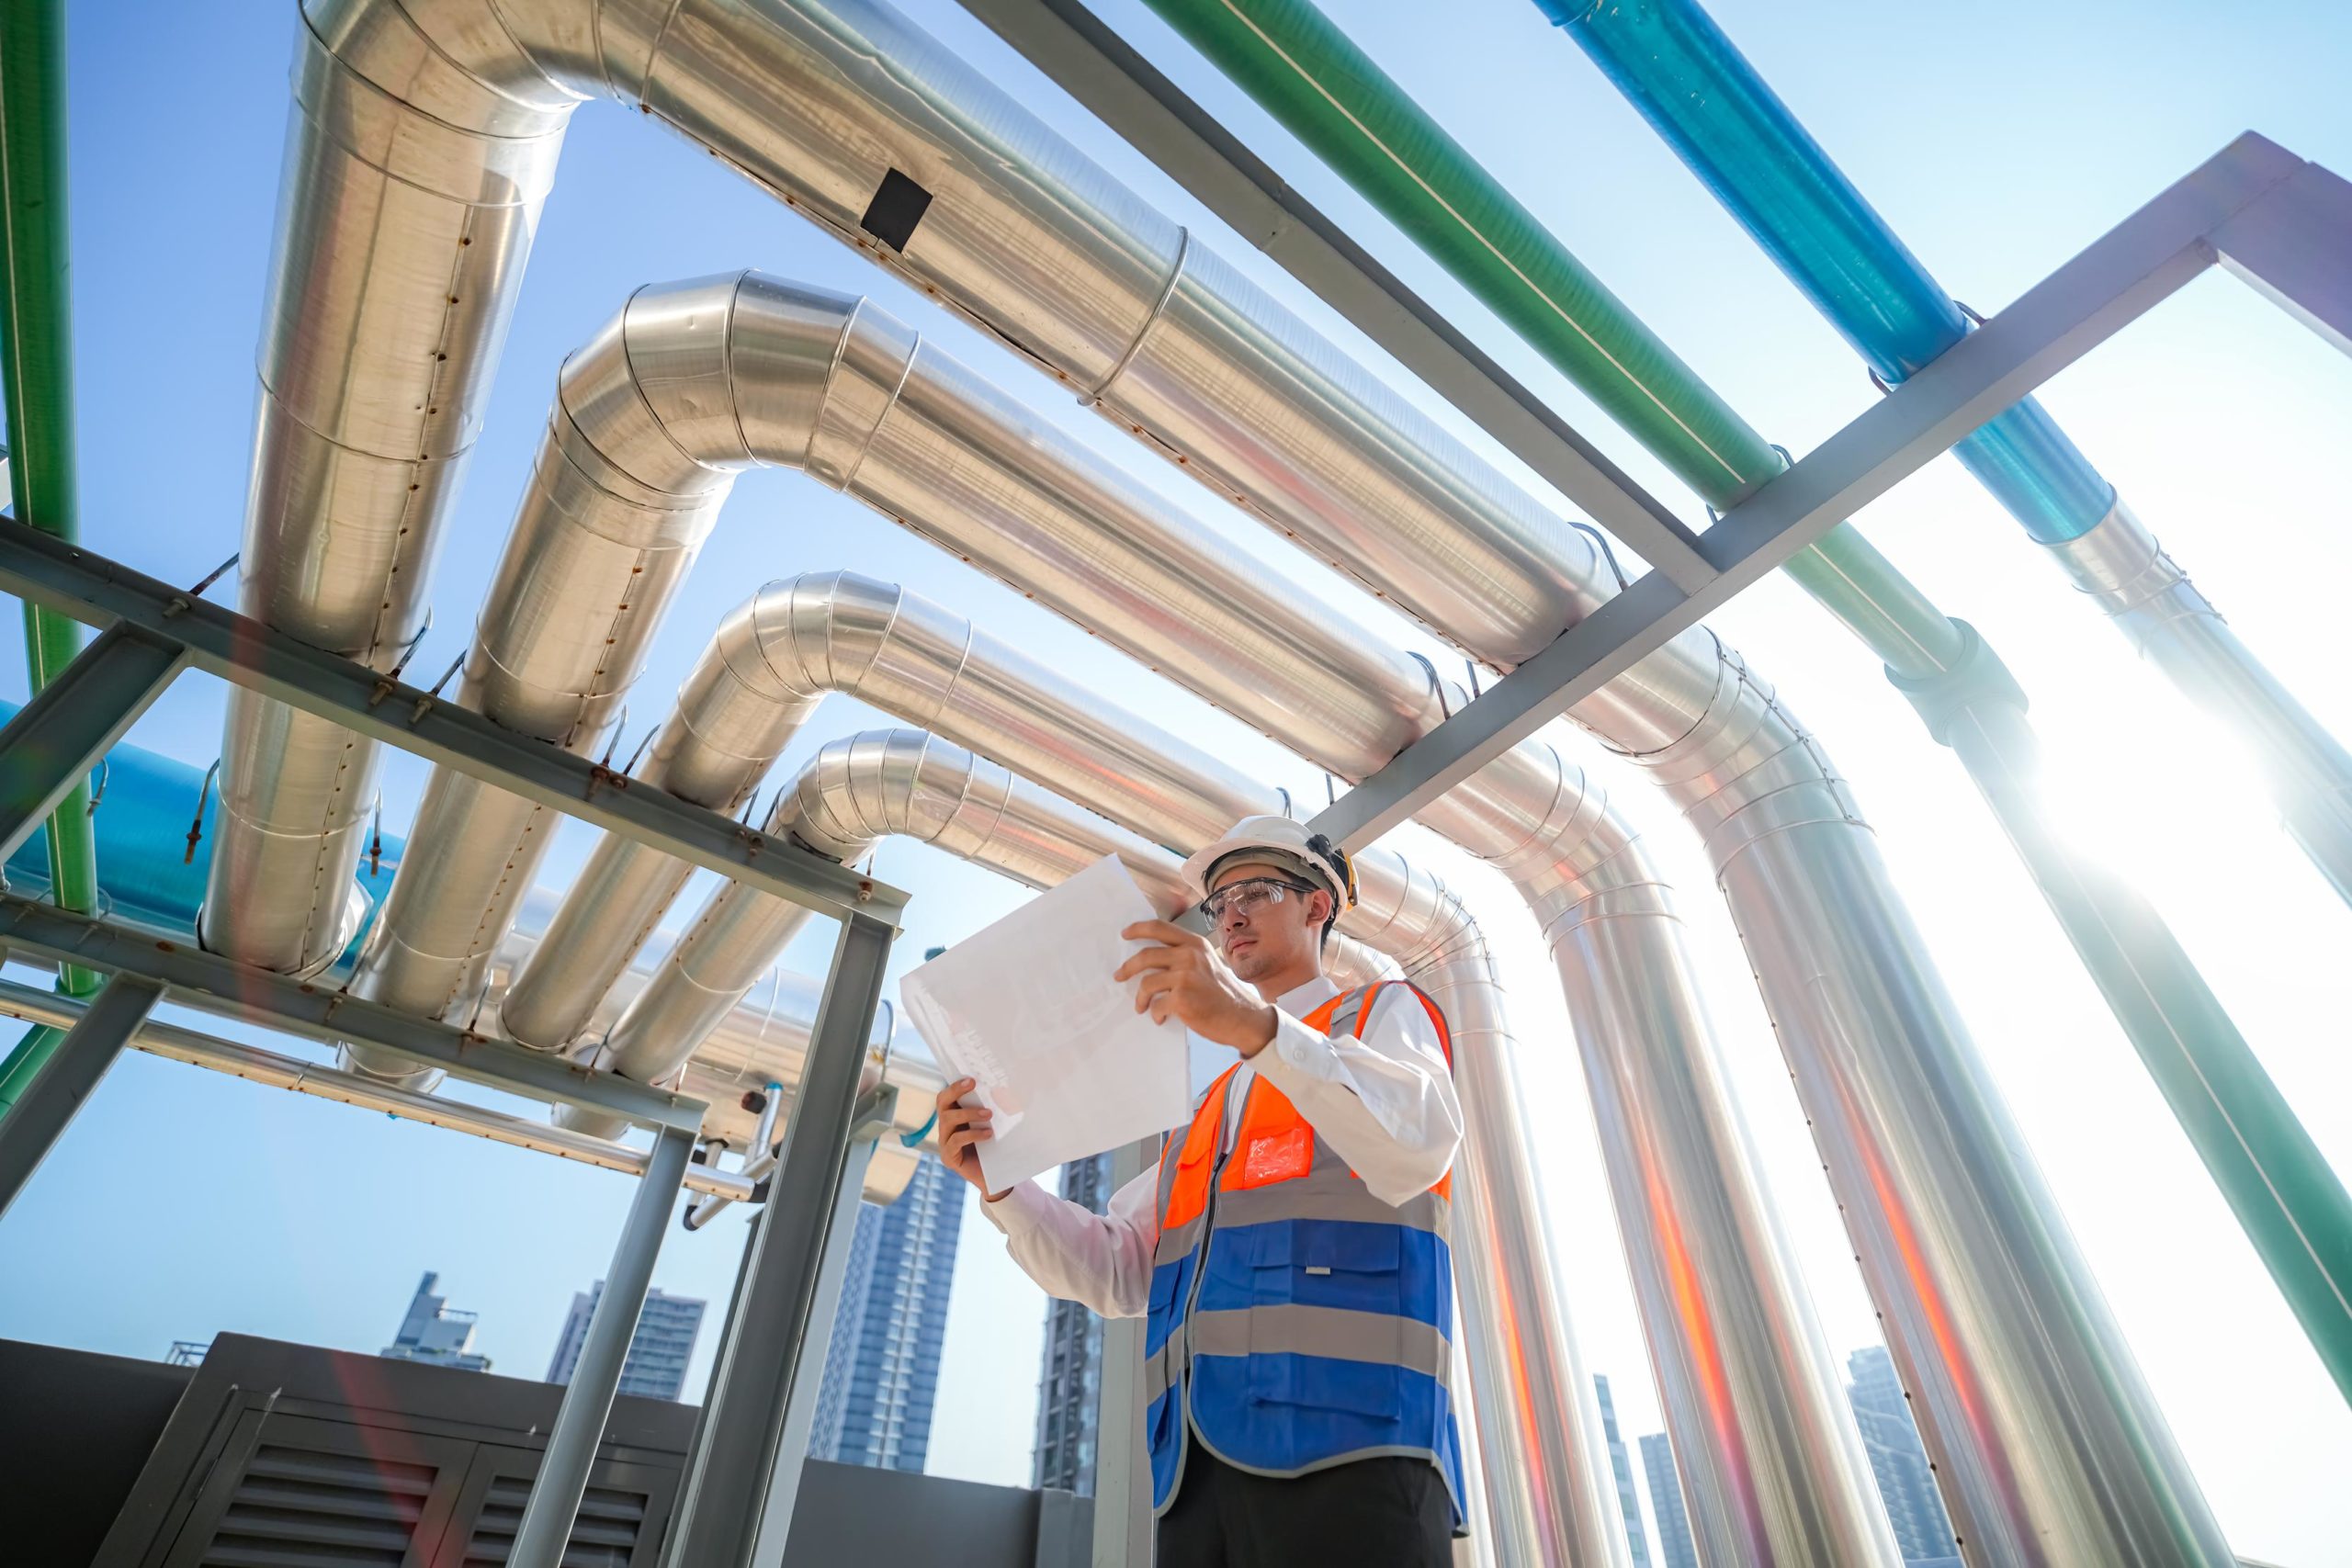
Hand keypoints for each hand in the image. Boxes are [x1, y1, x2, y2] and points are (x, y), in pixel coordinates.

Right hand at [935, 1078, 1010, 1201]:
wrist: (996, 1176)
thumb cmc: (995, 1146)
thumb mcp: (994, 1124)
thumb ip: (992, 1109)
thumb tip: (1007, 1089)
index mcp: (955, 1114)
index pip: (948, 1095)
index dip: (956, 1085)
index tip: (971, 1078)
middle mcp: (946, 1126)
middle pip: (942, 1102)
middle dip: (955, 1091)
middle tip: (973, 1085)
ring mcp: (945, 1141)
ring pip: (947, 1119)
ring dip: (968, 1113)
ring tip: (988, 1114)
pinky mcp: (948, 1157)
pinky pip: (955, 1141)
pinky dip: (972, 1134)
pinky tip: (988, 1134)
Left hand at [1115, 920, 1278, 1054]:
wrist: (1244, 1017)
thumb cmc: (1225, 994)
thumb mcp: (1208, 964)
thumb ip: (1186, 957)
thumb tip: (1152, 962)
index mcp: (1195, 944)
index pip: (1159, 928)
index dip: (1138, 929)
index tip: (1125, 934)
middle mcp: (1190, 956)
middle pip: (1145, 956)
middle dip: (1127, 968)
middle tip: (1119, 976)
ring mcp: (1185, 976)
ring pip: (1146, 983)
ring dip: (1140, 998)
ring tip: (1141, 1006)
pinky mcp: (1181, 998)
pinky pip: (1156, 1005)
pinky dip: (1155, 1013)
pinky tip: (1161, 1018)